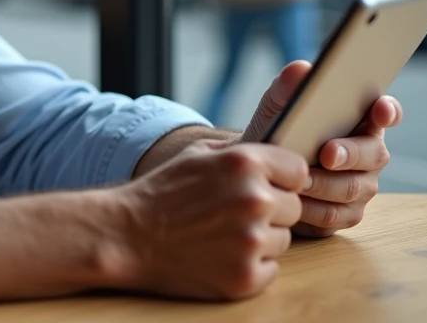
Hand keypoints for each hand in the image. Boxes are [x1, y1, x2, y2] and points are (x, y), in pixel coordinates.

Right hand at [112, 140, 307, 300]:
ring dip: (260, 239)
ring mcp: (252, 242)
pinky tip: (220, 256)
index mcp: (245, 163)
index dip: (282, 180)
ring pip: (283, 240)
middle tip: (232, 214)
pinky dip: (251, 266)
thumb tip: (274, 152)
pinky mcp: (245, 277)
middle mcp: (255, 200)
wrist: (127, 235)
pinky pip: (272, 269)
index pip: (299, 171)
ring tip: (221, 235)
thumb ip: (239, 149)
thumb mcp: (197, 154)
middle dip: (271, 211)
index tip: (264, 187)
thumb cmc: (162, 192)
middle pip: (294, 207)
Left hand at [242, 61, 400, 237]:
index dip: (387, 111)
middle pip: (374, 154)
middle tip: (327, 153)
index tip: (380, 109)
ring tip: (298, 179)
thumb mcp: (276, 107)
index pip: (386, 112)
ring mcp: (361, 185)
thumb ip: (288, 87)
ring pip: (354, 188)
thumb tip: (301, 69)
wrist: (260, 169)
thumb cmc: (277, 132)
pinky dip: (313, 208)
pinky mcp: (346, 213)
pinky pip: (336, 215)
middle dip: (350, 153)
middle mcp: (369, 153)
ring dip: (324, 184)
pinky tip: (296, 199)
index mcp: (360, 120)